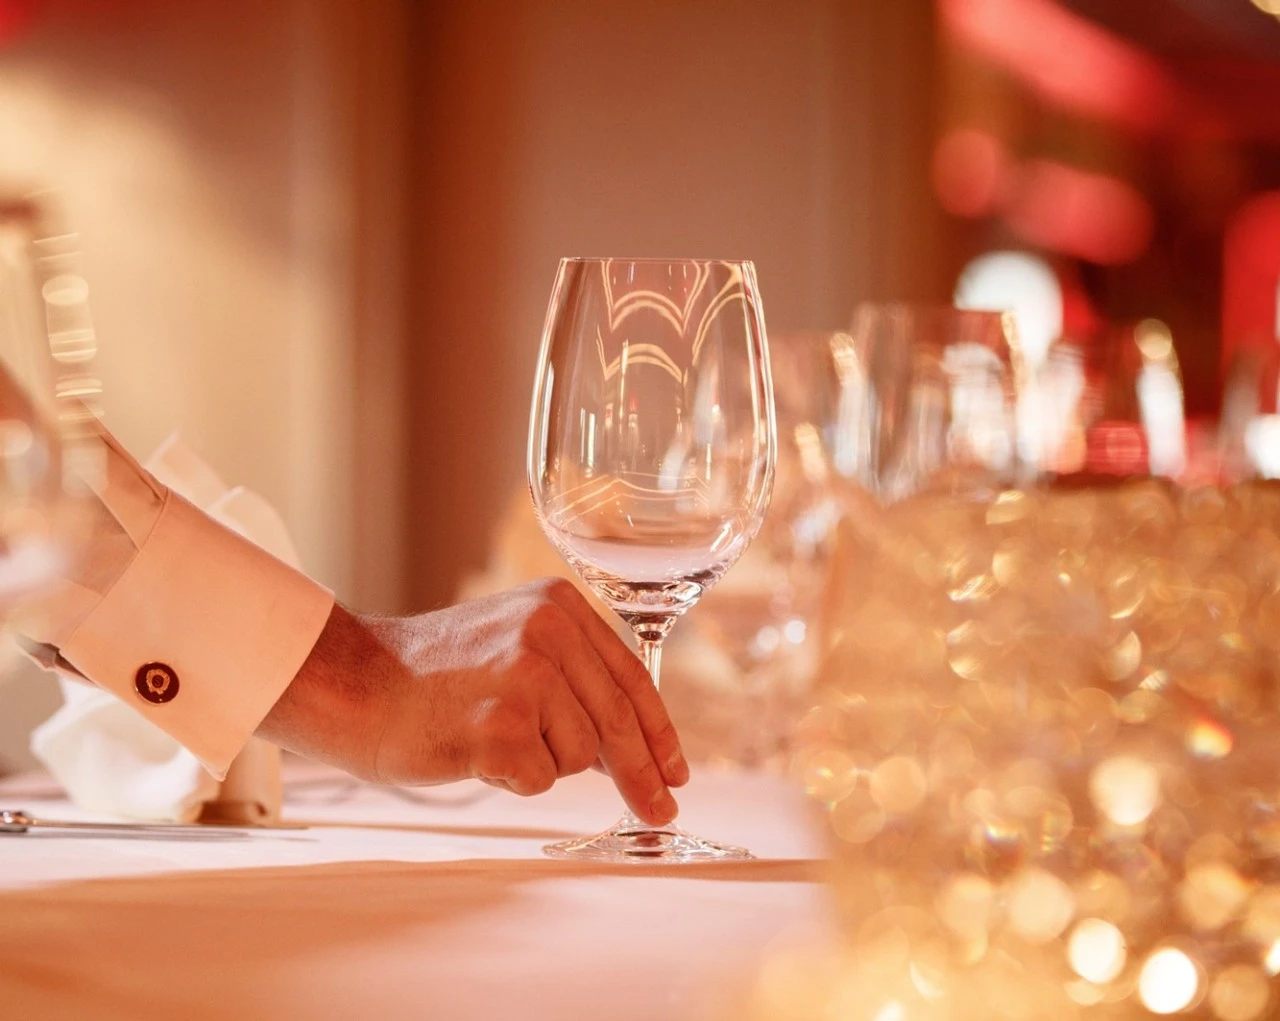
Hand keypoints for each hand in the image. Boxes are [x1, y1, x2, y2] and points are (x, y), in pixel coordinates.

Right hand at [259, 578, 689, 824]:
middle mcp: (548, 630)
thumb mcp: (512, 644)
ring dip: (543, 763)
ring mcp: (525, 675)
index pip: (630, 677)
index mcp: (558, 605)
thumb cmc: (431, 675)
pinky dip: (512, 780)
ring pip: (580, 755)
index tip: (676, 771)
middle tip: (660, 813)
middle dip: (642, 775)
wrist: (352, 682)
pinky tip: (474, 751)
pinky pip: (539, 780)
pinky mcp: (501, 725)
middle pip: (619, 722)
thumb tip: (639, 745)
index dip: (659, 732)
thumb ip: (573, 676)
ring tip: (489, 735)